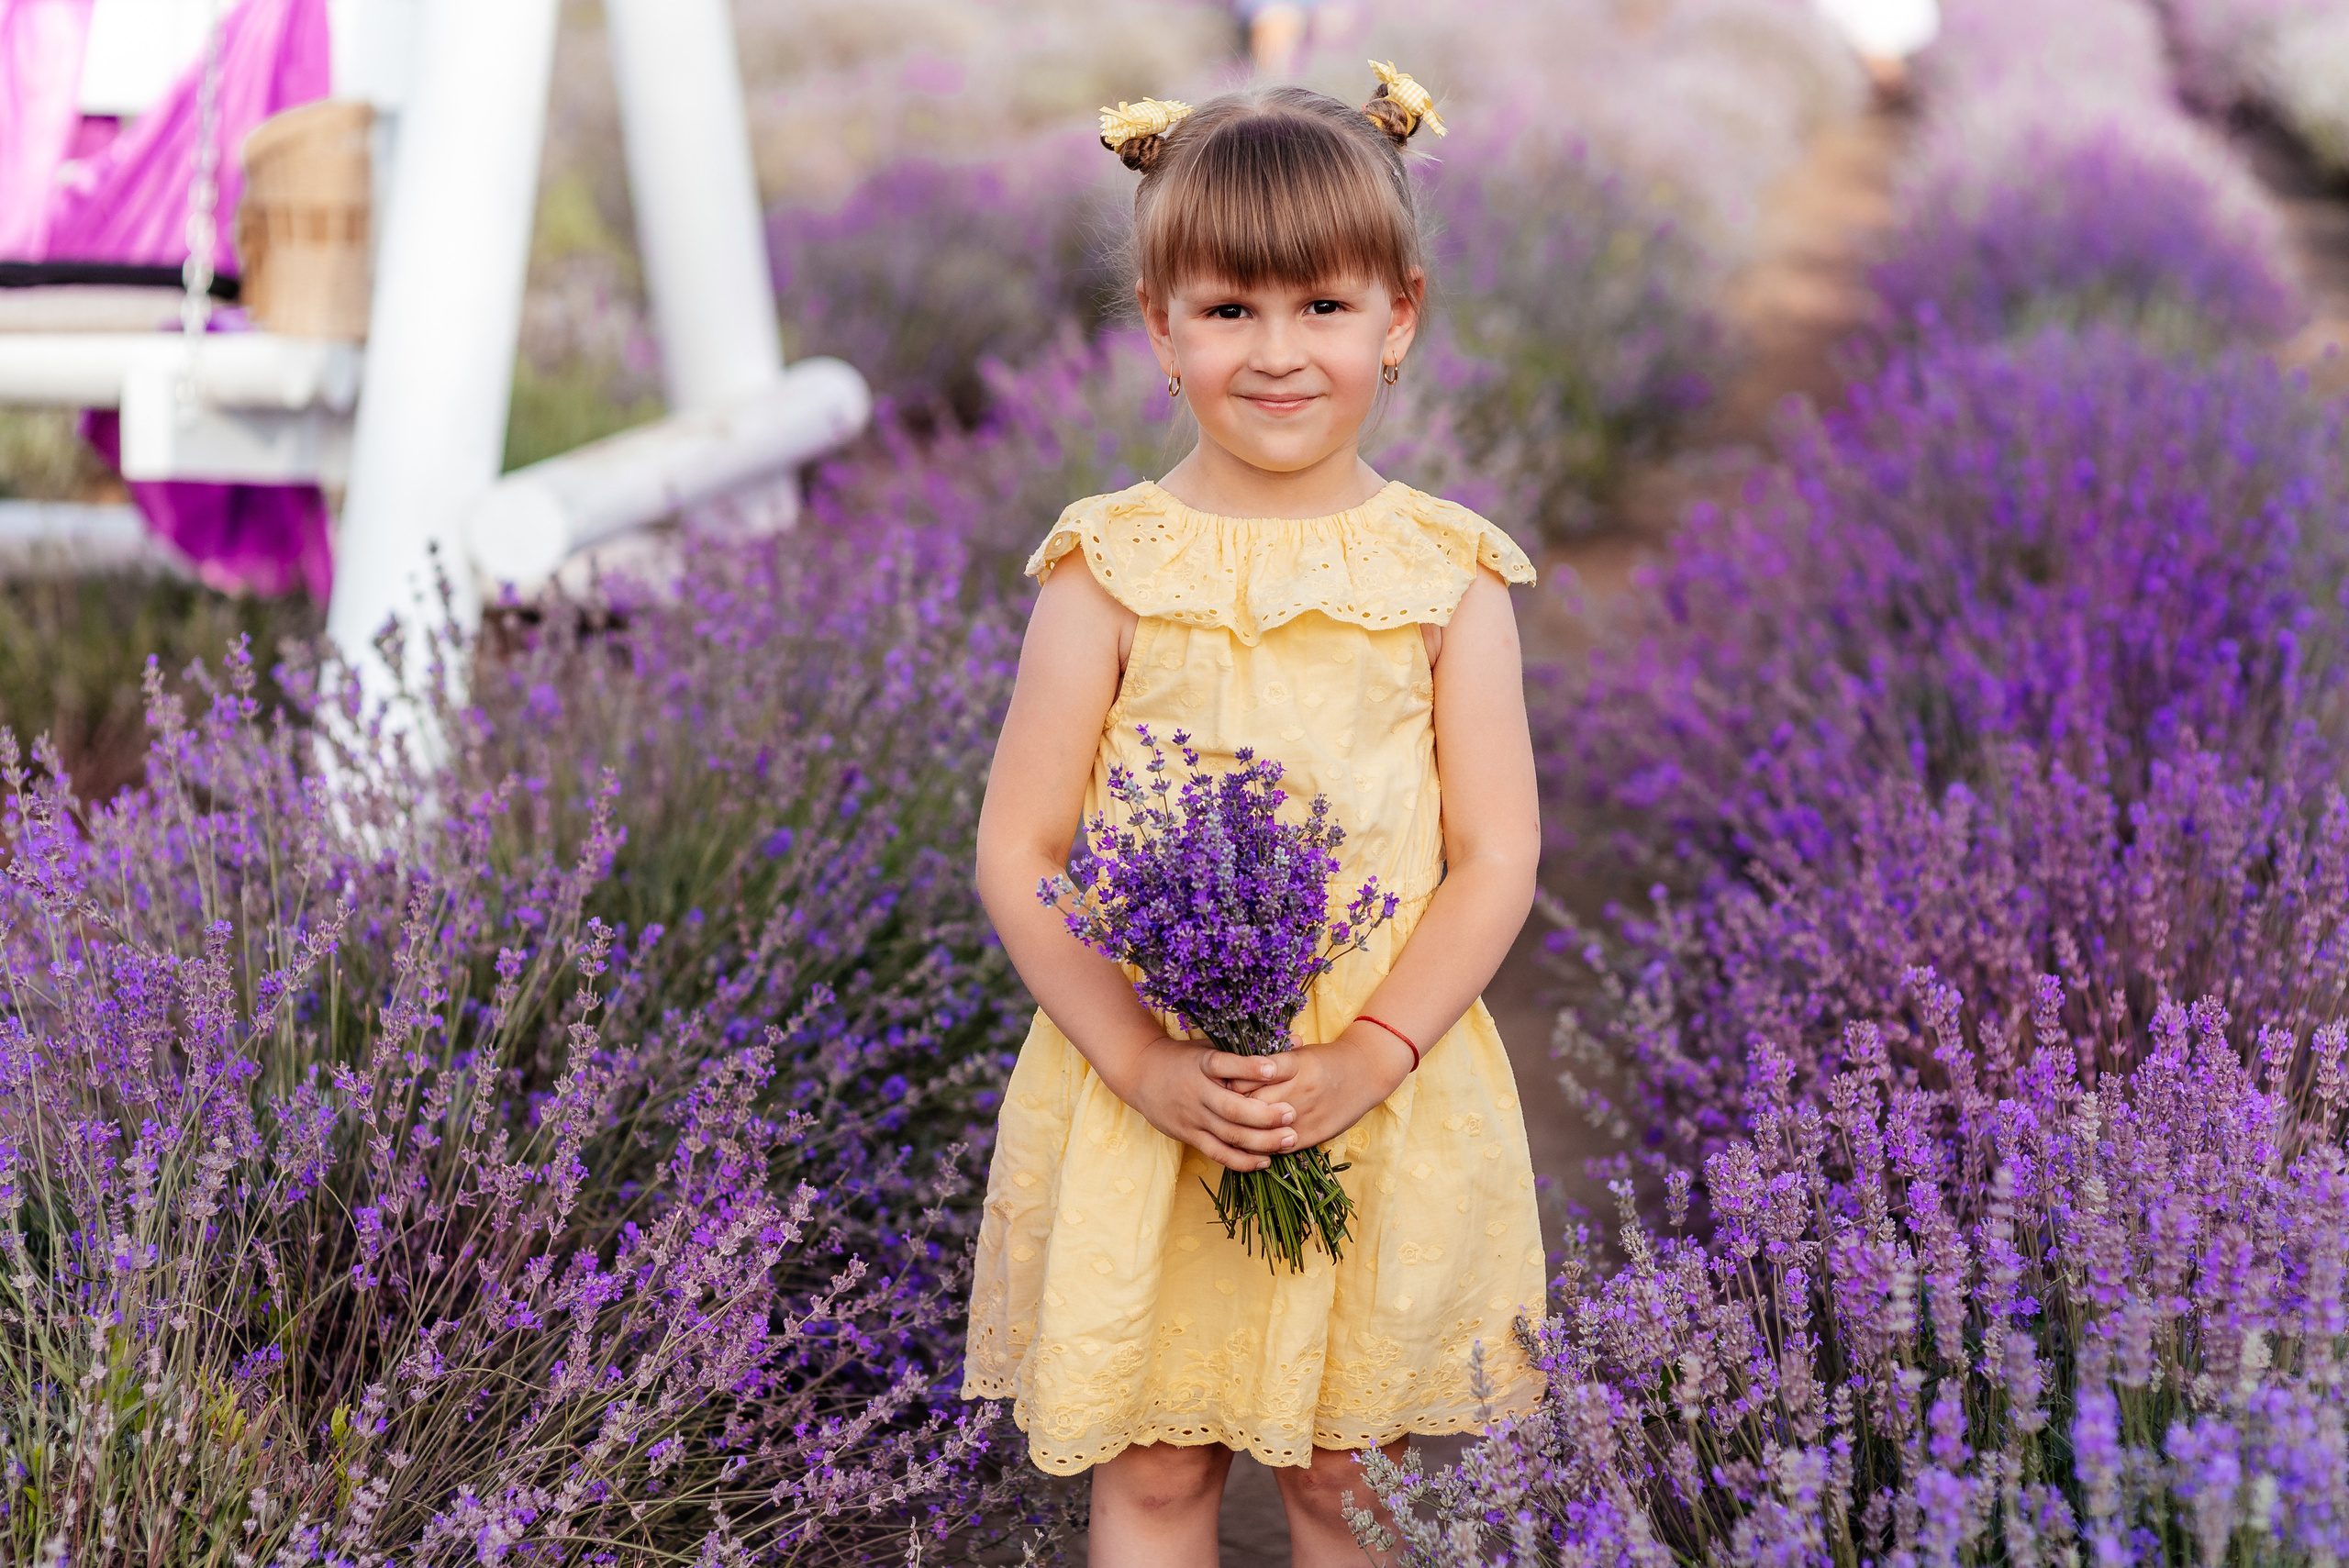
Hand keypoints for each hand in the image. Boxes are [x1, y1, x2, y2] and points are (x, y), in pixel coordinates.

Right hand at [1107, 1037, 1302, 1171]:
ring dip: (1261, 1141)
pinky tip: (1265, 1160)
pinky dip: (1242, 1160)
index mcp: (1201, 1064)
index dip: (1249, 1067)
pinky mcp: (1189, 1135)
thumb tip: (1297, 1039)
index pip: (1224, 1065)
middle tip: (1291, 1114)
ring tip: (1289, 1139)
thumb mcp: (1211, 1044)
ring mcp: (1192, 1117)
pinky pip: (1217, 1153)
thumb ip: (1249, 1047)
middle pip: (1231, 1109)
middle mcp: (1196, 1091)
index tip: (1274, 1068)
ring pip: (1229, 1135)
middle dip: (1265, 1115)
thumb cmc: (1184, 1058)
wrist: (1141, 1074)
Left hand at [1206, 1024, 1413, 1149]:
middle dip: (1230, 1106)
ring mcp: (1306, 1113)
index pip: (1250, 1073)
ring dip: (1243, 1129)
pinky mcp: (1313, 1133)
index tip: (1218, 1081)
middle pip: (1251, 1102)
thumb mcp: (1298, 1052)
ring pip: (1263, 1128)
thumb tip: (1232, 1067)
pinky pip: (1279, 1145)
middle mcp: (1298, 1089)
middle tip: (1215, 1106)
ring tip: (1228, 1126)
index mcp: (1293, 1063)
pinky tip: (1248, 1143)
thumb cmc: (1325, 1059)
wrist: (1365, 1072)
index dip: (1230, 1080)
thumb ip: (1269, 1061)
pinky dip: (1261, 1145)